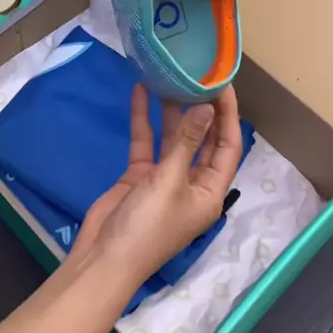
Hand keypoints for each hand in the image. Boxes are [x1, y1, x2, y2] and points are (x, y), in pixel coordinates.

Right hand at [71, 84, 241, 283]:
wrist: (104, 258)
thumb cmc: (148, 225)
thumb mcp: (170, 181)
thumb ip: (187, 142)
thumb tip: (207, 108)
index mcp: (210, 191)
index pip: (228, 146)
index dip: (227, 115)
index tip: (222, 84)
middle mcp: (192, 183)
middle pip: (203, 139)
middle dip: (201, 109)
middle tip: (198, 74)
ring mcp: (164, 179)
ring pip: (173, 138)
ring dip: (172, 110)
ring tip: (171, 76)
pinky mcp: (140, 176)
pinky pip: (146, 142)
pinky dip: (143, 120)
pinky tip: (140, 92)